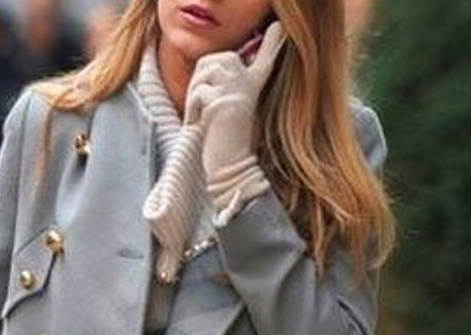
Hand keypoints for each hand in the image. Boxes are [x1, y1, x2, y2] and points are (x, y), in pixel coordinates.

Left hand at [184, 21, 286, 176]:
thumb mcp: (226, 111)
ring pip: (204, 73)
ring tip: (198, 118)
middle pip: (213, 60)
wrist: (228, 168)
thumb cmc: (224, 145)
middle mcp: (248, 85)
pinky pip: (199, 92)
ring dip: (193, 96)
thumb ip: (223, 89)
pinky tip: (198, 125)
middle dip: (199, 80)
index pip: (262, 59)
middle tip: (198, 106)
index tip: (278, 29)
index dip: (270, 44)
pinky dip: (192, 110)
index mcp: (251, 87)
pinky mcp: (224, 102)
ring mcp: (237, 91)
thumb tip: (213, 69)